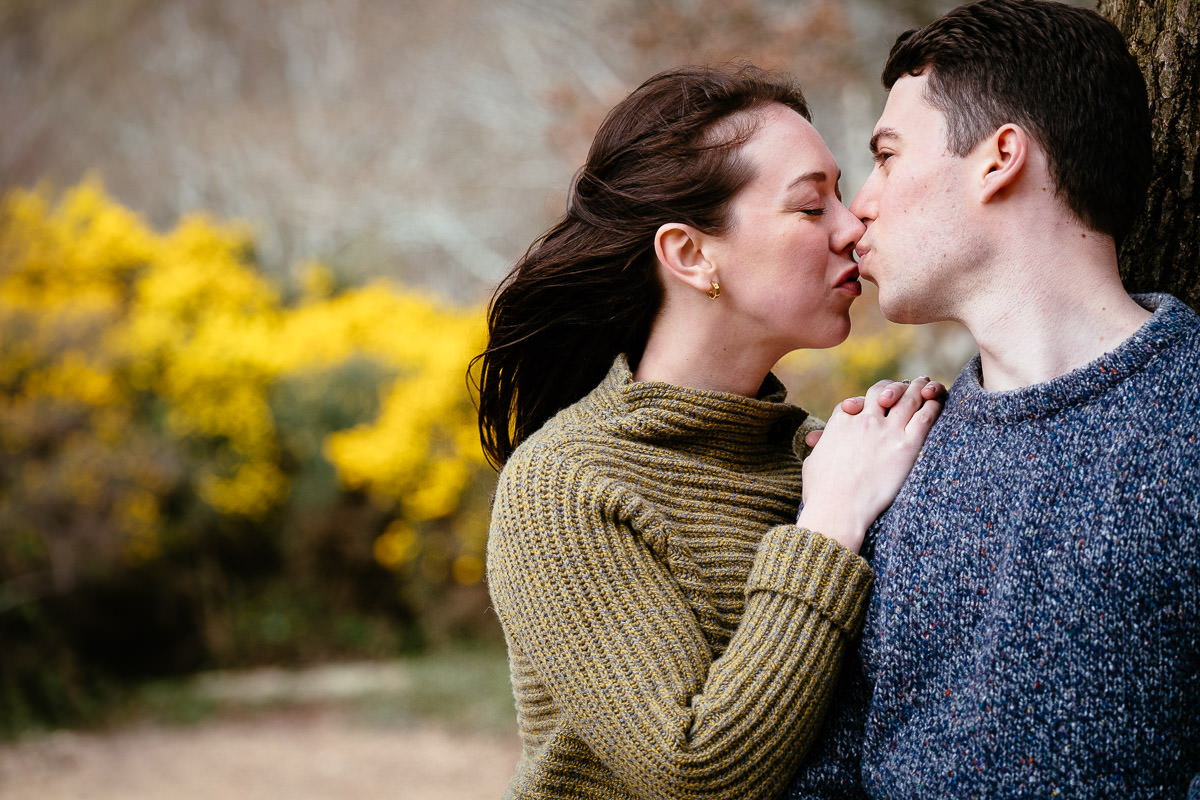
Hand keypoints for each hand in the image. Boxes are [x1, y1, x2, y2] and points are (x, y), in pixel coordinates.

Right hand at [797, 378, 941, 553]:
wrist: (838, 509)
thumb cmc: (820, 493)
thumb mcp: (812, 463)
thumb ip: (819, 448)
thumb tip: (815, 443)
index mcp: (840, 423)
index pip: (856, 403)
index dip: (865, 401)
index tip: (874, 405)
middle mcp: (864, 420)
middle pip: (882, 392)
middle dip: (894, 387)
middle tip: (906, 385)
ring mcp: (886, 431)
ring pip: (907, 398)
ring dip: (919, 388)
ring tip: (926, 383)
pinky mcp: (906, 445)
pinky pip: (925, 416)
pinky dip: (933, 405)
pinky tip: (937, 401)